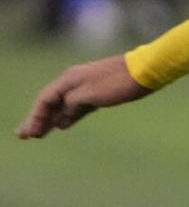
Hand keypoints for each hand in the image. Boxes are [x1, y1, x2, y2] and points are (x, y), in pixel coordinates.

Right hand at [17, 54, 148, 138]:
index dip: (35, 117)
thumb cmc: (119, 82)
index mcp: (70, 79)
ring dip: (51, 119)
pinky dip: (68, 117)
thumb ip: (73, 104)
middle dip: (37, 119)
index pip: (45, 99)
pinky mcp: (97, 93)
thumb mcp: (92, 95)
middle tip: (24, 136)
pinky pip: (76, 107)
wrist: (145, 71)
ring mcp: (85, 87)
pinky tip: (62, 125)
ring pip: (63, 106)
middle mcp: (74, 81)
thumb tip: (62, 115)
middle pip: (50, 102)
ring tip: (38, 134)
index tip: (28, 134)